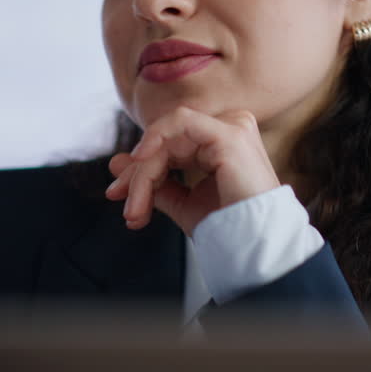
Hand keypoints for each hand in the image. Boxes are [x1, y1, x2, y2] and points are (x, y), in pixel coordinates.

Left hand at [104, 107, 279, 235]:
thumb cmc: (228, 227)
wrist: (254, 247)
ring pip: (167, 136)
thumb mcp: (182, 202)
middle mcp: (230, 128)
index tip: (120, 196)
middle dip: (137, 171)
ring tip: (135, 206)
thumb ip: (153, 181)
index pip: (170, 145)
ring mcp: (232, 128)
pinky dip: (155, 141)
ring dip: (144, 170)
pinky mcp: (229, 135)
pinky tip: (140, 162)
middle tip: (118, 197)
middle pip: (166, 139)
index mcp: (222, 142)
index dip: (140, 169)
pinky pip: (178, 125)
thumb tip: (116, 164)